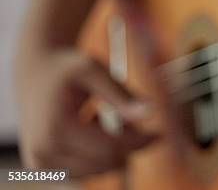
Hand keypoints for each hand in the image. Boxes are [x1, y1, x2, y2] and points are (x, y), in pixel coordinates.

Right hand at [15, 49, 156, 176]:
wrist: (35, 71)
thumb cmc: (68, 67)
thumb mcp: (95, 72)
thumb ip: (122, 95)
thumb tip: (151, 112)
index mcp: (56, 128)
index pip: (110, 149)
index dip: (140, 142)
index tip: (160, 133)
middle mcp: (43, 152)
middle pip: (106, 163)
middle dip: (128, 145)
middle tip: (133, 118)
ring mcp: (41, 164)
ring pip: (98, 170)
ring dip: (112, 147)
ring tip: (99, 115)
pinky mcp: (44, 168)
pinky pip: (86, 170)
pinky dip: (97, 152)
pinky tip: (90, 125)